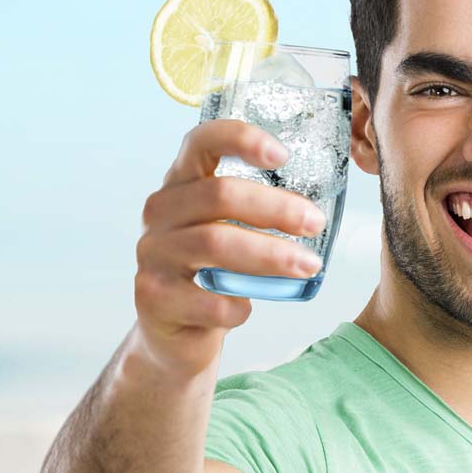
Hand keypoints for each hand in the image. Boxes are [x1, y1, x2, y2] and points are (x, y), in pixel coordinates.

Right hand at [133, 119, 326, 378]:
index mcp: (182, 185)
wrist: (174, 333)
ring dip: (270, 255)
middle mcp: (161, 212)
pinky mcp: (153, 299)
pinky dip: (237, 306)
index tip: (282, 155)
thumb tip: (319, 210)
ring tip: (308, 266)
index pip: (201, 143)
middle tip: (316, 223)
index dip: (240, 139)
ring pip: (214, 243)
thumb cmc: (214, 273)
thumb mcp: (229, 231)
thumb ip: (258, 212)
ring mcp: (153, 254)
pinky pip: (208, 300)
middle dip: (275, 208)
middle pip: (218, 195)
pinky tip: (247, 308)